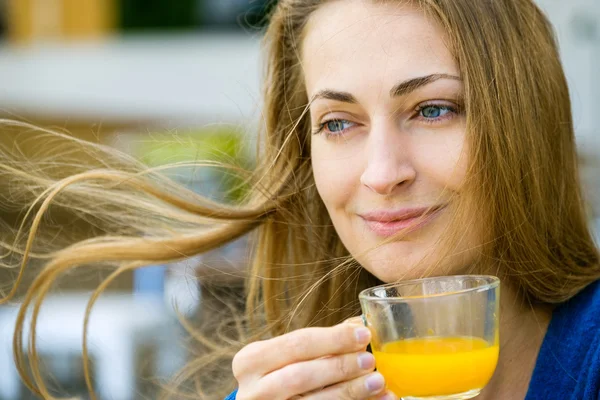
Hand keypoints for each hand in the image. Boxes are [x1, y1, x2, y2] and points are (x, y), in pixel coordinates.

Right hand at [232, 318, 396, 399]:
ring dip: (349, 391)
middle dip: (340, 366)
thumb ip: (318, 342)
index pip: (297, 344)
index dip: (333, 339)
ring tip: (378, 382)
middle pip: (302, 374)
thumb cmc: (273, 377)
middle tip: (370, 360)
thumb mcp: (284, 357)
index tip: (363, 334)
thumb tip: (358, 325)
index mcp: (251, 360)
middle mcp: (254, 390)